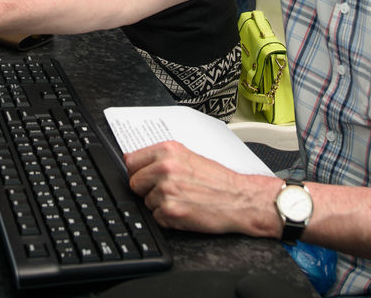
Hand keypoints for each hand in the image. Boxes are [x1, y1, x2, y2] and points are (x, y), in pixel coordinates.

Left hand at [123, 141, 285, 236]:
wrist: (240, 199)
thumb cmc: (219, 180)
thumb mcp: (189, 157)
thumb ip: (162, 158)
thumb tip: (135, 162)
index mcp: (168, 150)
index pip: (130, 161)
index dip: (137, 172)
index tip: (144, 176)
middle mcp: (165, 168)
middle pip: (134, 183)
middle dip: (146, 190)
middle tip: (168, 191)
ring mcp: (167, 190)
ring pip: (145, 202)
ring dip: (159, 205)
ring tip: (182, 199)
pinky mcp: (171, 210)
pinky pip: (156, 217)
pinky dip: (168, 218)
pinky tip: (185, 210)